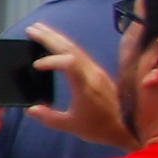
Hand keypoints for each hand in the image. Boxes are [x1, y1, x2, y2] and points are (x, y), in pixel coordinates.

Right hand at [22, 22, 130, 147]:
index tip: (36, 66)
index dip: (51, 61)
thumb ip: (48, 117)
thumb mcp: (70, 126)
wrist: (127, 128)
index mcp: (85, 86)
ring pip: (76, 48)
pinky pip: (80, 53)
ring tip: (40, 29)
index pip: (68, 63)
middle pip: (71, 48)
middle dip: (50, 37)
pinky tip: (58, 43)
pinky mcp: (98, 72)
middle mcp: (92, 74)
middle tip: (31, 29)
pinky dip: (66, 45)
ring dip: (57, 37)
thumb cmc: (99, 128)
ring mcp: (96, 71)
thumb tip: (31, 109)